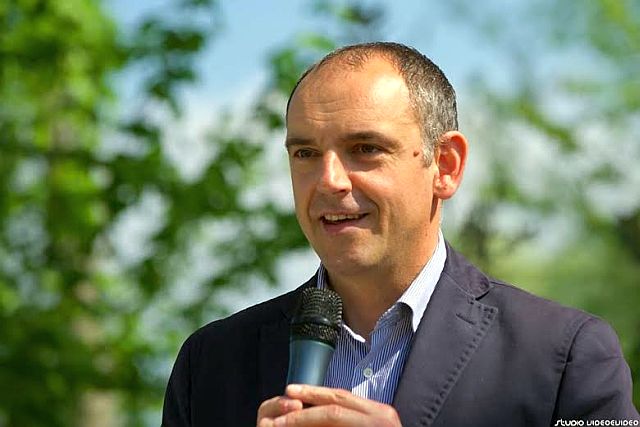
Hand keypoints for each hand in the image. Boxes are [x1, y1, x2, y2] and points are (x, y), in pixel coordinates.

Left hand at [257, 384, 401, 425]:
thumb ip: (351, 421)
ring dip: (303, 418)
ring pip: (333, 415)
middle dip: (305, 402)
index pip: (342, 396)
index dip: (315, 393)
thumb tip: (316, 413)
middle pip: (336, 403)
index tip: (292, 391)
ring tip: (280, 423)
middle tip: (281, 400)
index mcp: (381, 413)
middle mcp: (381, 418)